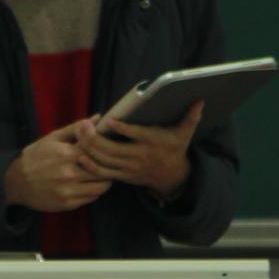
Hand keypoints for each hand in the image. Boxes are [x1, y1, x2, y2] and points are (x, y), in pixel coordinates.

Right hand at [5, 123, 113, 212]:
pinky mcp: (67, 204)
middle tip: (111, 163)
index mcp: (67, 154)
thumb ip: (76, 128)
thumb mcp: (53, 138)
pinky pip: (91, 198)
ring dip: (105, 181)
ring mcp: (68, 190)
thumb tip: (97, 118)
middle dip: (108, 166)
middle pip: (102, 170)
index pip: (98, 151)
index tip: (109, 149)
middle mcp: (69, 173)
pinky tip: (92, 185)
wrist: (16, 182)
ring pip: (100, 187)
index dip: (106, 150)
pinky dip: (95, 191)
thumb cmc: (36, 156)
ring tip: (104, 175)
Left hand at [77, 101, 203, 200]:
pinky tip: (80, 154)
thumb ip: (191, 117)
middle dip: (95, 139)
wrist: (172, 177)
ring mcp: (129, 168)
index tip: (109, 120)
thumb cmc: (175, 149)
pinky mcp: (122, 175)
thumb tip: (200, 101)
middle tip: (82, 125)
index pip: (136, 136)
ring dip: (89, 149)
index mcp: (153, 142)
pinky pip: (103, 173)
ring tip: (78, 134)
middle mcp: (139, 156)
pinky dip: (90, 165)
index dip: (122, 129)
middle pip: (113, 150)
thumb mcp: (185, 133)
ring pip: (105, 161)